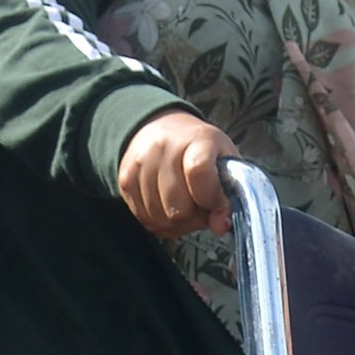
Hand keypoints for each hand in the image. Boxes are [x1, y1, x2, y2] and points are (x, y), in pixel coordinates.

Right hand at [117, 112, 232, 234]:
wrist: (161, 128)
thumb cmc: (201, 149)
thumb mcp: (226, 163)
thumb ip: (229, 196)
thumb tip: (221, 226)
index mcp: (197, 139)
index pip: (199, 172)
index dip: (210, 198)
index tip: (216, 203)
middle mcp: (164, 147)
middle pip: (177, 205)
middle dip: (194, 216)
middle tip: (200, 205)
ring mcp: (140, 163)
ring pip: (160, 217)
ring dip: (177, 222)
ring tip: (185, 205)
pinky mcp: (125, 179)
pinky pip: (144, 219)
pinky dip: (160, 222)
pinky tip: (169, 207)